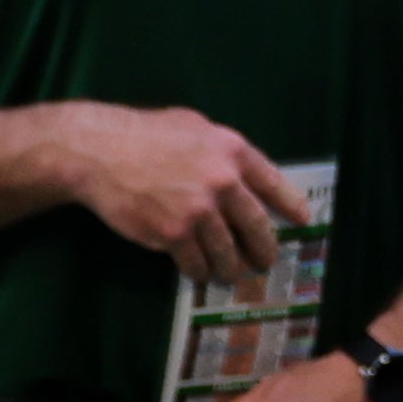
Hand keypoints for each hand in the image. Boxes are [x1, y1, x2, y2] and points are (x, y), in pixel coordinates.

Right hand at [53, 100, 311, 282]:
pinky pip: (197, 262)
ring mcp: (199, 210)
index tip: (303, 221)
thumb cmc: (145, 134)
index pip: (274, 184)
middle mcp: (223, 181)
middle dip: (264, 249)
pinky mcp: (174, 234)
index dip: (291, 206)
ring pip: (228, 252)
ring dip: (232, 268)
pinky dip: (200, 272)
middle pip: (257, 226)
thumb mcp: (193, 127)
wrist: (99, 152)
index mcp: (232, 151)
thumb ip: (222, 151)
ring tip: (232, 274)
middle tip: (265, 262)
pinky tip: (200, 274)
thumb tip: (244, 176)